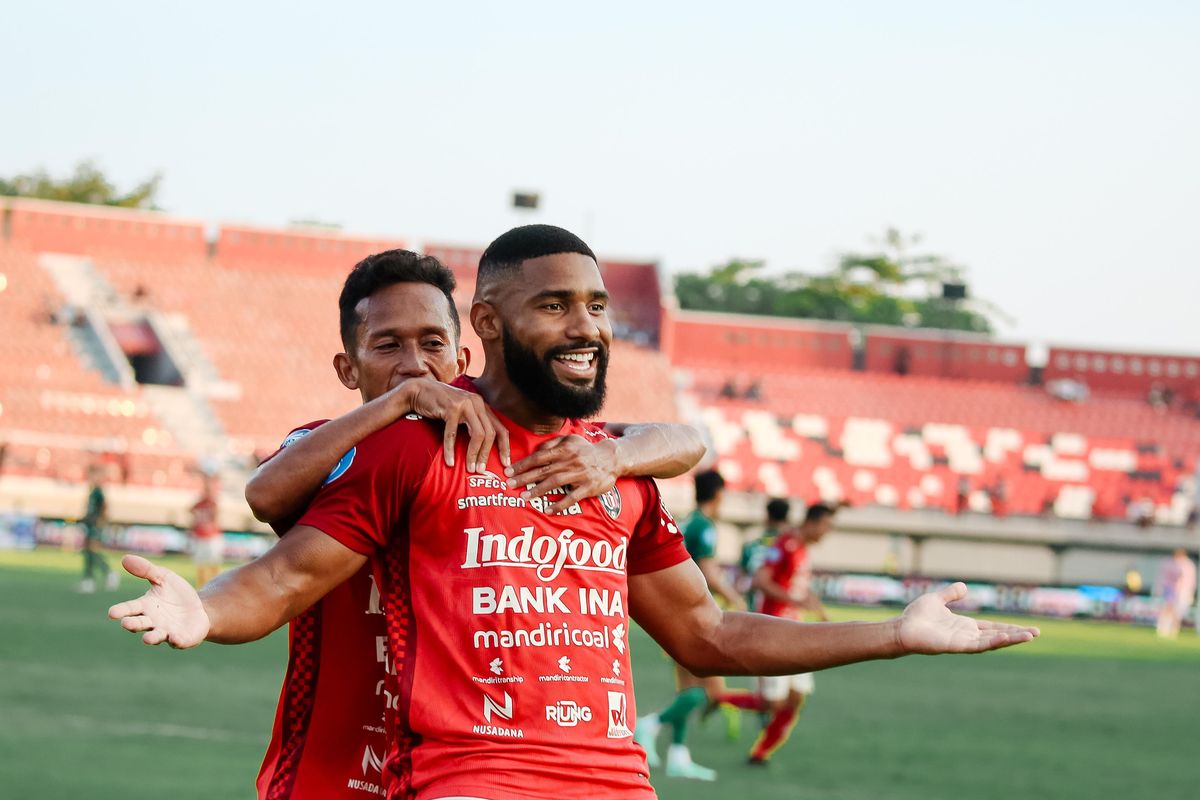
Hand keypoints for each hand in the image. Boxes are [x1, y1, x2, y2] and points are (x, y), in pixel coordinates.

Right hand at [107, 555, 209, 647]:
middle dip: (132, 624)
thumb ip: (146, 570)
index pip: (130, 608)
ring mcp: (166, 632)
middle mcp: (152, 621)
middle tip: (126, 623)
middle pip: (139, 624)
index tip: (112, 612)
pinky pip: (178, 641)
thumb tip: (124, 558)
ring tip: (147, 639)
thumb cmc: (176, 594)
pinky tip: (175, 638)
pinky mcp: (181, 639)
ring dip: (151, 638)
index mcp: (145, 606)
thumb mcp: (164, 578)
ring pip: (156, 636)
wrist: (198, 610)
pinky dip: (176, 641)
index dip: (121, 610)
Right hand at [401, 378, 510, 471]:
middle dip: (486, 454)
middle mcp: (477, 403)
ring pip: (477, 434)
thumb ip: (473, 424)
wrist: (420, 390)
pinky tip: (450, 462)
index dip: (505, 447)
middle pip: (490, 433)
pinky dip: (451, 450)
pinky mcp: (451, 408)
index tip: (505, 463)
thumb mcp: (462, 412)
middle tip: (481, 470)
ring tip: (470, 468)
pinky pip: (453, 434)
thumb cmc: (440, 406)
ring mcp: (465, 404)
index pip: (501, 428)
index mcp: (482, 406)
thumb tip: (482, 450)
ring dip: (473, 454)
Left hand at [505, 435, 620, 514]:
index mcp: (564, 450)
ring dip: (538, 490)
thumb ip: (553, 443)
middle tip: (510, 484)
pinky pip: (572, 497)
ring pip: (555, 483)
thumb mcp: (570, 440)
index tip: (509, 471)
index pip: (539, 457)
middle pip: (544, 470)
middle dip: (525, 478)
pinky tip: (547, 510)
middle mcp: (570, 461)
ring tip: (524, 497)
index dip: (523, 464)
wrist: (612, 458)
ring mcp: (580, 475)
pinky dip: (559, 504)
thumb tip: (537, 450)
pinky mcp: (588, 487)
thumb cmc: (586, 450)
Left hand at [897, 582, 1038, 654]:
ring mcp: (963, 642)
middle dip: (1017, 635)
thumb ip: (951, 594)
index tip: (1028, 629)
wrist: (901, 628)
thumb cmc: (916, 616)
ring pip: (992, 641)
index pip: (993, 628)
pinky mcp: (956, 646)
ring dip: (1011, 639)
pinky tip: (1006, 637)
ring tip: (1030, 636)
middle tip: (1037, 633)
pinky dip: (993, 641)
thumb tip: (964, 587)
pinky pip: (978, 645)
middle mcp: (967, 635)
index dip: (1010, 628)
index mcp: (965, 626)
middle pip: (998, 636)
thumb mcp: (937, 600)